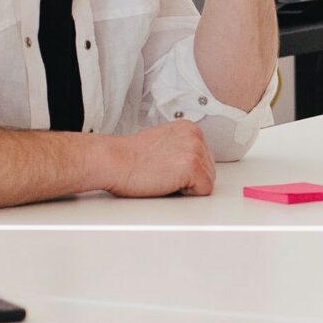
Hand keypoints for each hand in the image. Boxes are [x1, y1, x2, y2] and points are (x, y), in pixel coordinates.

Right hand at [99, 122, 215, 197]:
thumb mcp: (162, 142)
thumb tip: (190, 162)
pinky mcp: (192, 166)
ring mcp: (195, 150)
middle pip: (209, 170)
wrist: (112, 160)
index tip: (168, 169)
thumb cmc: (129, 157)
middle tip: (163, 174)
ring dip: (187, 186)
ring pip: (208, 181)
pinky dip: (187, 194)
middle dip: (190, 179)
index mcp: (189, 128)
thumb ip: (180, 147)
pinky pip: (204, 190)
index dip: (187, 171)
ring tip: (163, 178)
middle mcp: (195, 135)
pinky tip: (167, 183)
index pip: (205, 158)